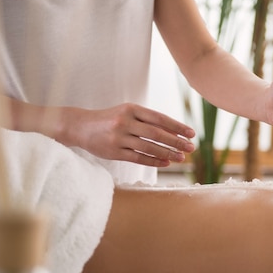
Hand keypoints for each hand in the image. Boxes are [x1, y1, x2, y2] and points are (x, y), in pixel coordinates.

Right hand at [65, 103, 195, 166]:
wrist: (81, 126)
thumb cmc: (111, 119)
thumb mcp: (128, 113)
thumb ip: (149, 120)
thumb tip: (176, 132)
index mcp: (131, 109)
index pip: (159, 118)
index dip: (177, 126)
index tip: (192, 134)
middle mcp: (125, 121)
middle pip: (156, 133)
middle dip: (176, 141)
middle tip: (191, 148)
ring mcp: (118, 137)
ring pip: (148, 147)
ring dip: (167, 153)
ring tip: (181, 158)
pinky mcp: (114, 152)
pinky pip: (138, 158)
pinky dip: (154, 161)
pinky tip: (166, 163)